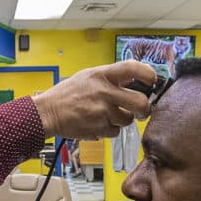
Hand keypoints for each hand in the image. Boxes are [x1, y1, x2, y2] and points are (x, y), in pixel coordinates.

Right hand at [32, 60, 156, 138]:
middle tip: (142, 110)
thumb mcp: (88, 76)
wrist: (48, 112)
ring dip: (122, 120)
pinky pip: (115, 132)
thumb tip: (134, 82)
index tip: (152, 81)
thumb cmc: (67, 94)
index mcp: (102, 74)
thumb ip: (110, 78)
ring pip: (128, 120)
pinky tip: (97, 123)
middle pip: (141, 102)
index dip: (148, 74)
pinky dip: (109, 130)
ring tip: (107, 115)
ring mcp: (102, 112)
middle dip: (145, 109)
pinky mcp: (99, 128)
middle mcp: (104, 92)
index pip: (133, 68)